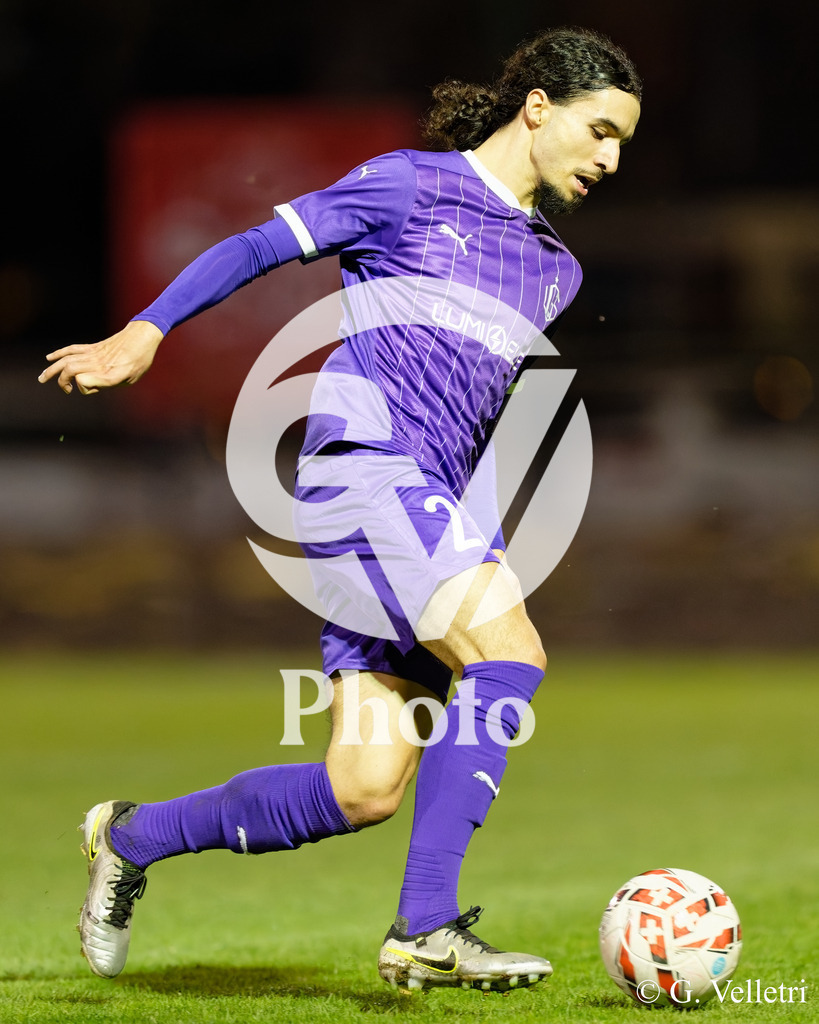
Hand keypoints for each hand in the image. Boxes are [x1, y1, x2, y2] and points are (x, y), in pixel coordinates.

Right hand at [38, 320, 164, 394]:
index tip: (92, 390)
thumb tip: (87, 384)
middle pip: (70, 370)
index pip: (84, 382)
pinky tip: (49, 358)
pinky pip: (72, 349)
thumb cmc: (140, 360)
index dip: (84, 389)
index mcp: (109, 373)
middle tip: (65, 390)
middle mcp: (98, 363)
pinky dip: (59, 353)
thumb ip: (110, 383)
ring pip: (67, 360)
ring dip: (52, 369)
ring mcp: (94, 353)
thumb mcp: (131, 378)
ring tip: (42, 378)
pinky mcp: (93, 346)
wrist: (142, 336)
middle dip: (61, 382)